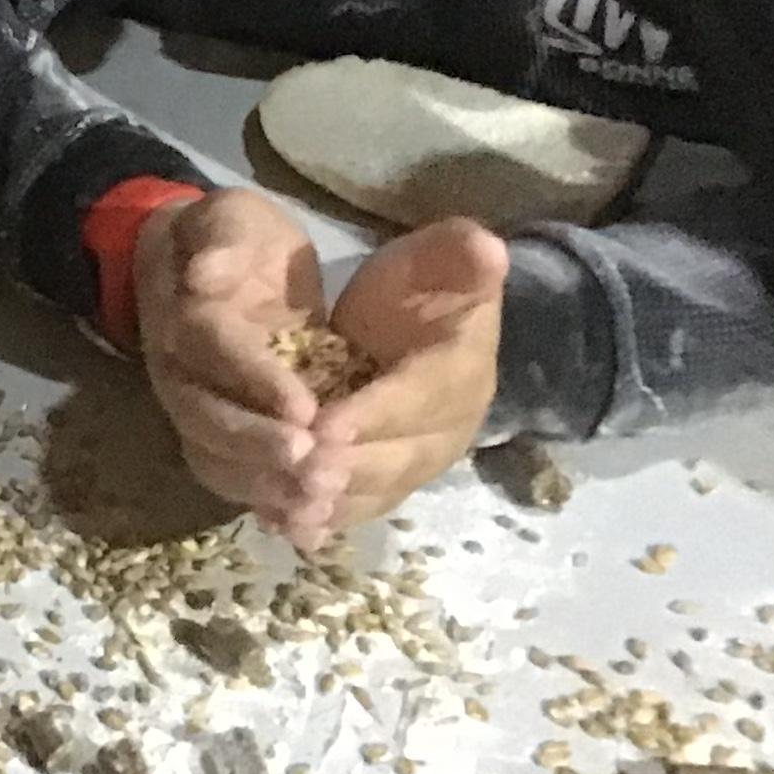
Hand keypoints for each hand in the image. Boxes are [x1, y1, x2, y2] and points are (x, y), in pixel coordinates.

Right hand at [133, 188, 326, 530]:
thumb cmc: (231, 240)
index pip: (214, 348)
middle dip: (258, 446)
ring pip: (211, 457)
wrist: (198, 266)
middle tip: (314, 466)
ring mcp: (192, 408)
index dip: (255, 380)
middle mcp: (177, 371)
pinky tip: (307, 528)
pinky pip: (228, 477)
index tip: (305, 409)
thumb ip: (220, 237)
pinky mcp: (215, 435)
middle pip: (205, 418)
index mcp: (184, 313)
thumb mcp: (227, 216)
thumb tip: (205, 274)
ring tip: (313, 504)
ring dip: (260, 484)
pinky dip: (263, 504)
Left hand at [297, 218, 508, 547]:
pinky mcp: (390, 481)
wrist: (417, 325)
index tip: (326, 425)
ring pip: (376, 491)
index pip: (418, 399)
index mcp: (461, 373)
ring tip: (288, 509)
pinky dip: (324, 519)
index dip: (374, 415)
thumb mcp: (439, 258)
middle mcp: (446, 429)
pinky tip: (284, 525)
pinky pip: (359, 507)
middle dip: (348, 469)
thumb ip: (459, 255)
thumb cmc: (421, 286)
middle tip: (300, 475)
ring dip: (333, 505)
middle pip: (397, 458)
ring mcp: (418, 462)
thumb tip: (490, 248)